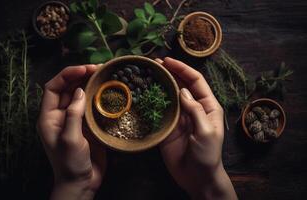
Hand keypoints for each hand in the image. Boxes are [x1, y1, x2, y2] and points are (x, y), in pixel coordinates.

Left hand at [37, 65, 105, 199]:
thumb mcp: (69, 139)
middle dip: (81, 76)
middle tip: (99, 68)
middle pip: (67, 88)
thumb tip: (79, 91)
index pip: (52, 87)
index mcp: (49, 117)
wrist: (81, 183)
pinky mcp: (87, 125)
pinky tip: (108, 92)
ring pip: (80, 95)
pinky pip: (91, 106)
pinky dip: (98, 97)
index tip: (84, 68)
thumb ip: (73, 114)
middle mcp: (60, 115)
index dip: (66, 75)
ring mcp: (74, 120)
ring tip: (104, 75)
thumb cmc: (70, 164)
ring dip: (90, 84)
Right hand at [156, 57, 236, 199]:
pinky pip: (159, 110)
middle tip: (153, 64)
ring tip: (146, 74)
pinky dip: (152, 101)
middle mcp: (192, 107)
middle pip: (180, 84)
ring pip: (168, 95)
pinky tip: (143, 93)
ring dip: (159, 84)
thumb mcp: (206, 131)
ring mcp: (178, 116)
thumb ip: (195, 110)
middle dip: (169, 72)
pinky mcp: (167, 126)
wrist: (197, 177)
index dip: (182, 69)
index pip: (195, 81)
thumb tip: (181, 90)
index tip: (168, 61)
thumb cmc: (208, 155)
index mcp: (207, 105)